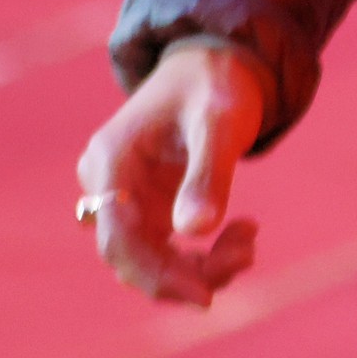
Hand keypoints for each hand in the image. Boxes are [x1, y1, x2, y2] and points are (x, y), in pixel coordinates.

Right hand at [74, 39, 269, 307]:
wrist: (218, 62)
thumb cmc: (217, 84)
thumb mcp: (220, 123)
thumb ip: (209, 173)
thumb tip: (194, 232)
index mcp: (111, 159)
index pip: (118, 237)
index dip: (156, 274)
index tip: (206, 295)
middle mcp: (106, 182)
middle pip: (131, 257)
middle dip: (188, 271)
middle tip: (247, 254)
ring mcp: (123, 197)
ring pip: (149, 260)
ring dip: (199, 267)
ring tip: (249, 238)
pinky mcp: (144, 206)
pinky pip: (164, 251)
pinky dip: (201, 256)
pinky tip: (242, 233)